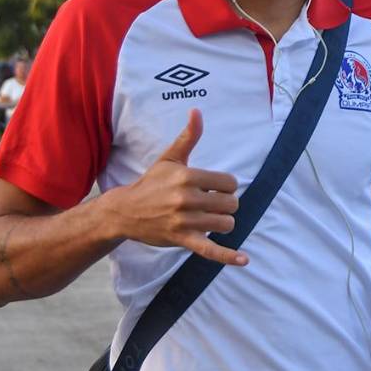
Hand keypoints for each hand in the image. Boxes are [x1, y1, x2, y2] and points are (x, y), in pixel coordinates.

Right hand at [104, 109, 246, 265]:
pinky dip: (228, 256)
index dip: (227, 187)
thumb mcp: (170, 158)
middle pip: (231, 204)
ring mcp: (184, 221)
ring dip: (222, 223)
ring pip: (225, 224)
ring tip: (211, 219)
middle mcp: (186, 198)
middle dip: (226, 205)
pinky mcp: (182, 239)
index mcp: (187, 176)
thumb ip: (188, 137)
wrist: (126, 211)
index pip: (229, 183)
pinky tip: (243, 260)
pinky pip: (210, 251)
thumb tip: (197, 111)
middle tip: (212, 204)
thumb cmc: (152, 183)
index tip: (215, 189)